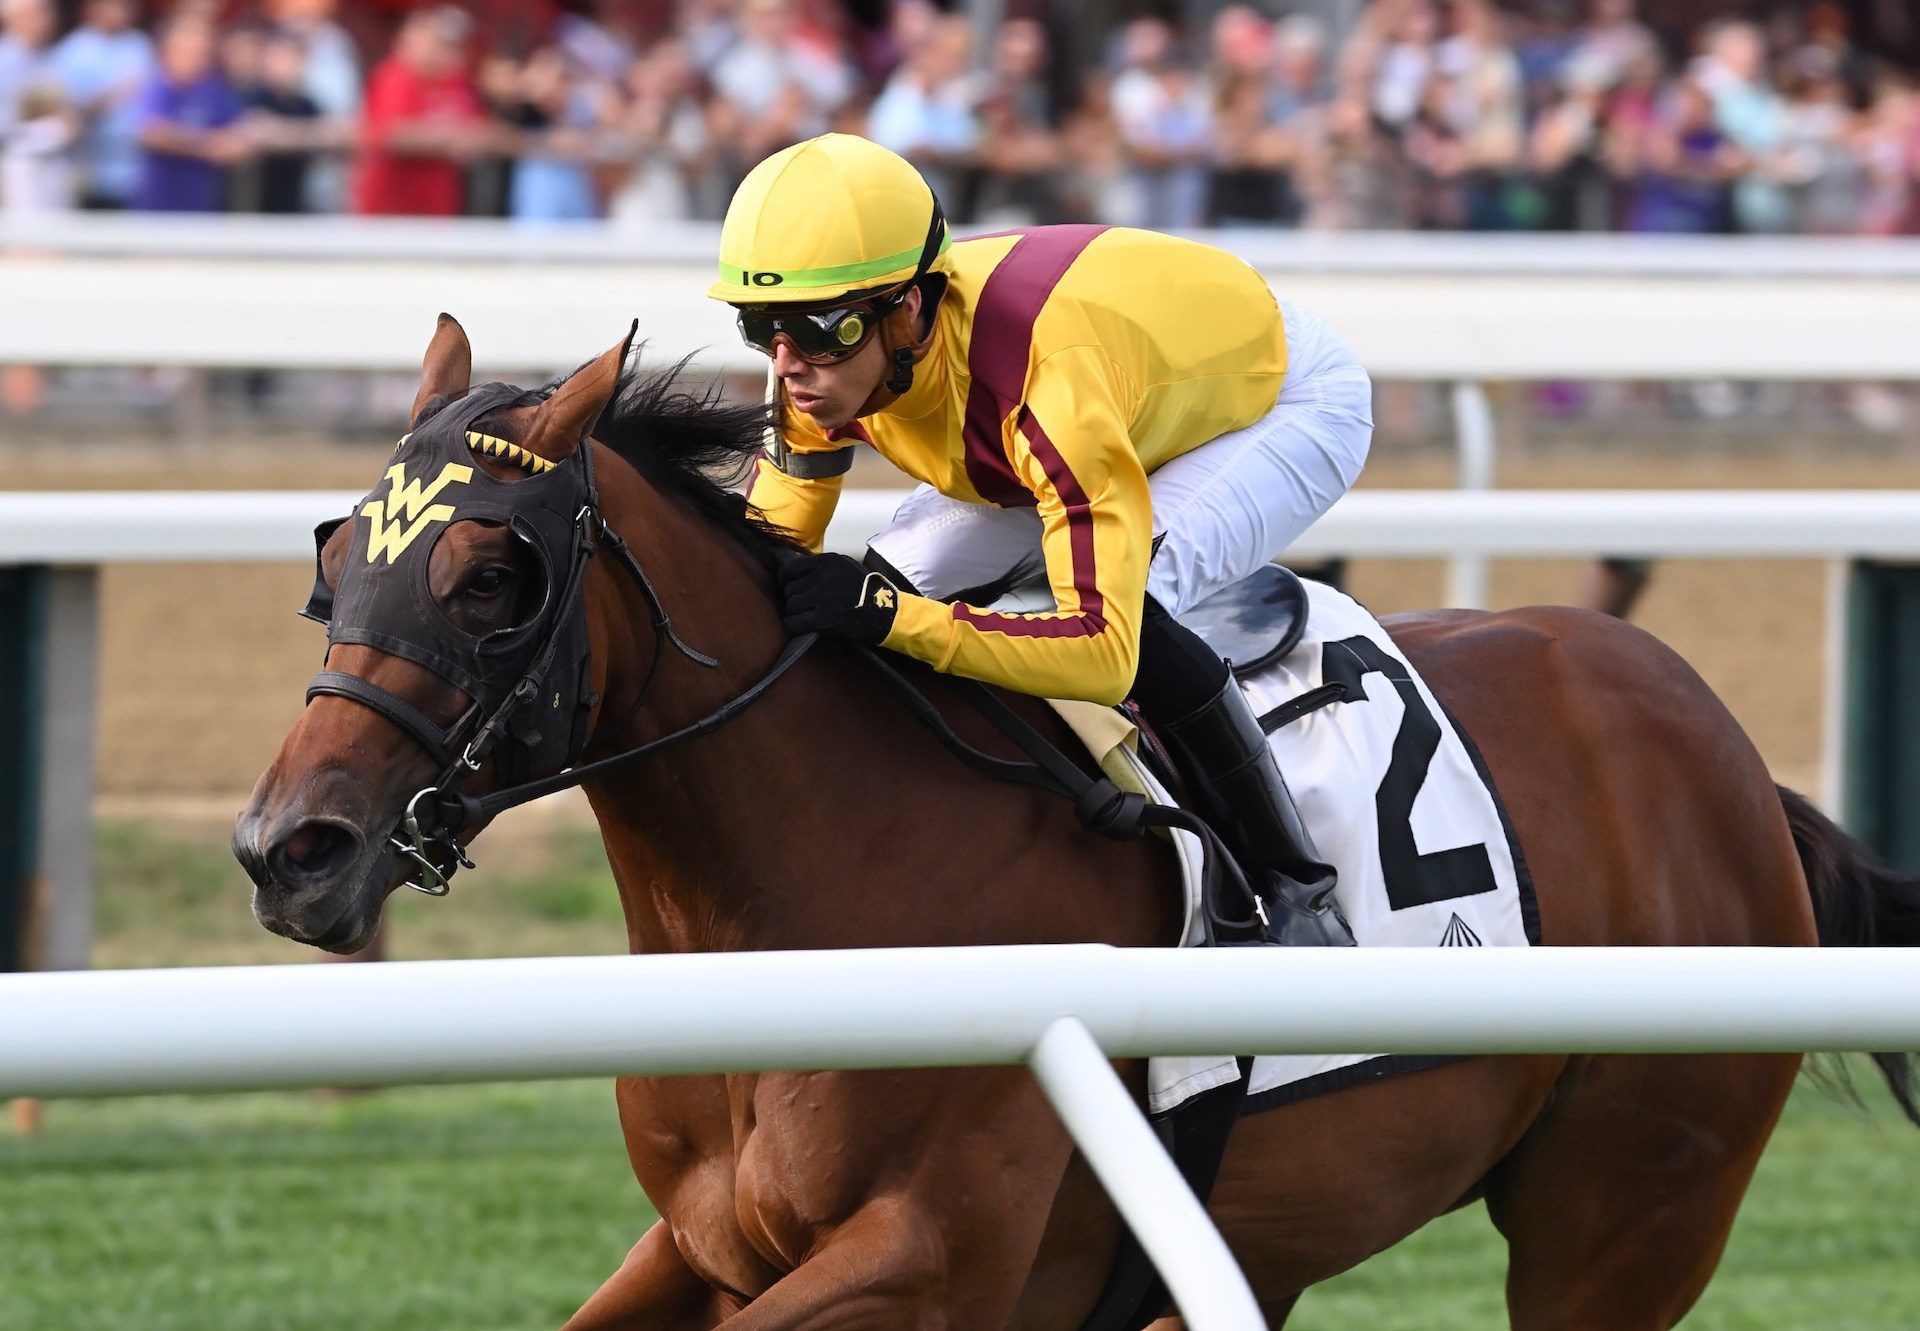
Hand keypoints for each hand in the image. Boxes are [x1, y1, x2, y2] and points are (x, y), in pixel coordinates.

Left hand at [776, 553, 899, 644]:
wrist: (887, 613)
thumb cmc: (867, 591)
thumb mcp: (846, 567)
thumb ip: (822, 567)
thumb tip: (790, 567)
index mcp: (830, 561)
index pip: (791, 568)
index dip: (785, 580)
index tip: (788, 587)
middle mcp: (825, 576)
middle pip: (790, 589)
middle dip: (794, 600)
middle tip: (803, 607)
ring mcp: (825, 597)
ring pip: (791, 605)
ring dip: (795, 614)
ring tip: (806, 617)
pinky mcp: (825, 618)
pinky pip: (794, 622)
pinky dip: (793, 626)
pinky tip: (799, 627)